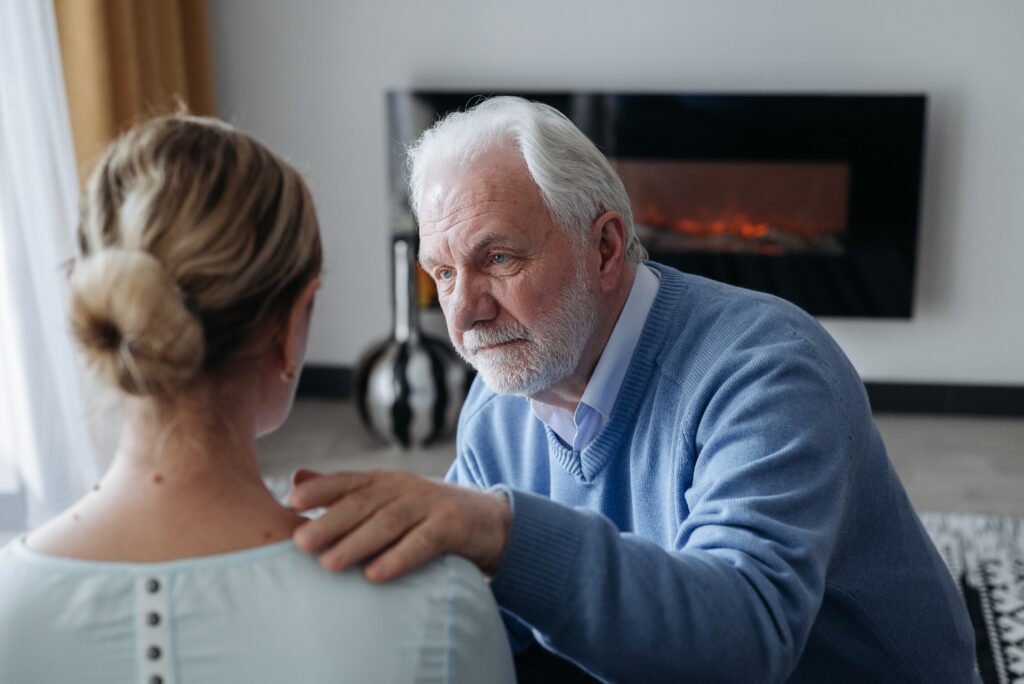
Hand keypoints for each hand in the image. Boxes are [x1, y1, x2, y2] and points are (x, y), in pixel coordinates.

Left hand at [287, 469, 510, 582]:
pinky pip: (423, 542)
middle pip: (362, 503)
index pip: (347, 481)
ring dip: (357, 543)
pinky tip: (376, 575)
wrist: (488, 520)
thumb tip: (296, 479)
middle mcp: (404, 487)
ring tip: (329, 563)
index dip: (320, 489)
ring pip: (388, 522)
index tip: (290, 501)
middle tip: (299, 542)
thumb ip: (343, 491)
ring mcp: (429, 504)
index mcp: (384, 481)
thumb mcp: (386, 498)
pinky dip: (398, 558)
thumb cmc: (425, 513)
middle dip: (329, 522)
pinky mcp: (453, 526)